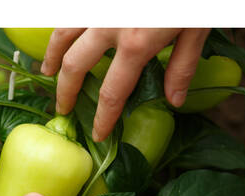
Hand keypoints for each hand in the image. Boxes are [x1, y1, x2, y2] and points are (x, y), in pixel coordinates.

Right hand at [41, 28, 209, 138]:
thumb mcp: (196, 30)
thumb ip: (182, 67)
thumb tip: (173, 102)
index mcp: (136, 44)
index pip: (112, 93)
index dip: (102, 118)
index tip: (97, 134)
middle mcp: (109, 25)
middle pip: (76, 65)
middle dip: (66, 90)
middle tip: (62, 107)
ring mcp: (98, 6)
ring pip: (62, 31)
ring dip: (53, 54)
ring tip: (48, 71)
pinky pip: (70, 12)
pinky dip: (61, 25)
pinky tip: (61, 37)